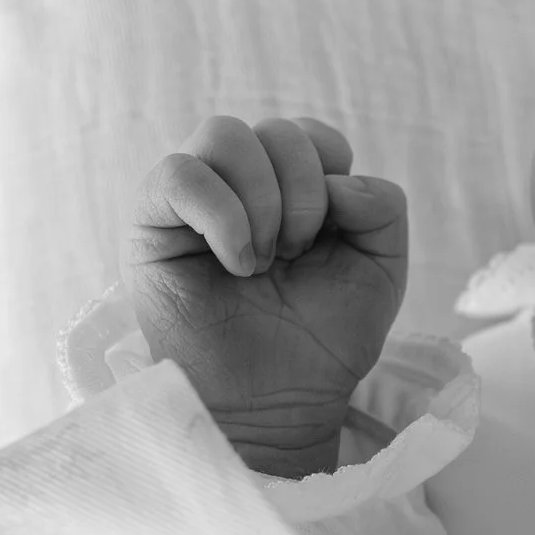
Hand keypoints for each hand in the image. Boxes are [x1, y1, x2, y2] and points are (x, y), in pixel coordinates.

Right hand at [125, 113, 409, 474]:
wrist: (278, 403)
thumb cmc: (321, 339)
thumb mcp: (380, 269)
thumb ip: (383, 205)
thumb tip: (338, 179)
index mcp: (290, 188)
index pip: (312, 134)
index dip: (333, 174)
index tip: (328, 237)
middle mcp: (238, 185)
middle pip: (276, 131)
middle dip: (303, 195)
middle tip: (295, 257)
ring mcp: (192, 199)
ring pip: (224, 133)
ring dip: (263, 201)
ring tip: (263, 262)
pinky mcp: (150, 223)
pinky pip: (179, 173)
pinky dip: (222, 214)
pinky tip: (238, 263)